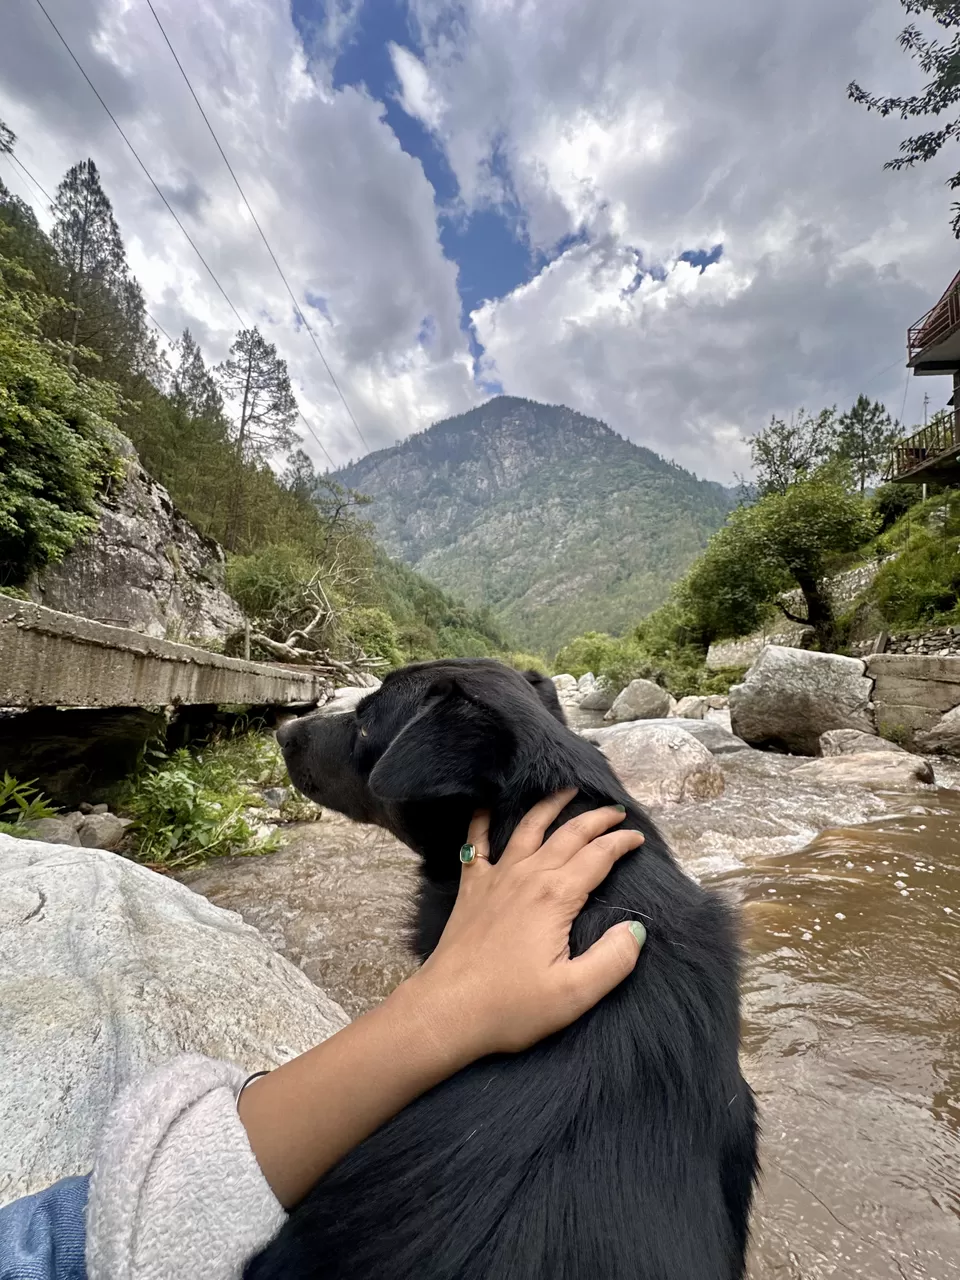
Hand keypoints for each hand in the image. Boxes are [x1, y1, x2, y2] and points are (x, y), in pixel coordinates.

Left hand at [399, 789, 645, 1061]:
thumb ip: (614, 959)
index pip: (598, 857)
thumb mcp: (575, 993)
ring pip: (528, 829)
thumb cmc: (511, 1007)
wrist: (447, 1010)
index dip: (621, 843)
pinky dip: (484, 821)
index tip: (638, 838)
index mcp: (556, 896)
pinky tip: (487, 806)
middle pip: (568, 835)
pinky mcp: (472, 889)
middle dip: (596, 819)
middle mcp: (527, 876)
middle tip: (616, 810)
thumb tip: (636, 929)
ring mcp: (496, 878)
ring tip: (565, 789)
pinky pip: (477, 843)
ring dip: (550, 806)